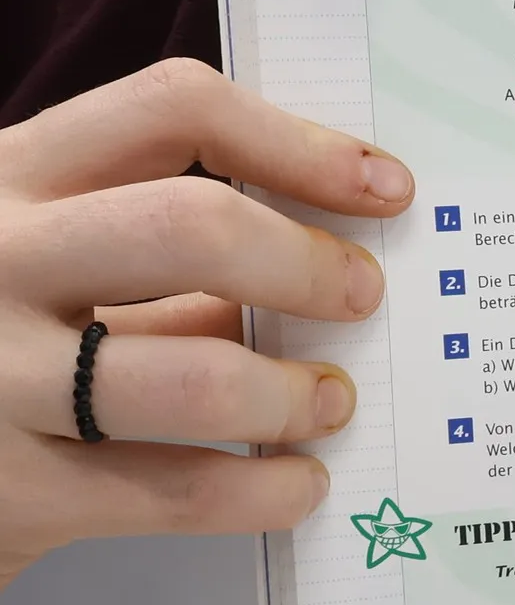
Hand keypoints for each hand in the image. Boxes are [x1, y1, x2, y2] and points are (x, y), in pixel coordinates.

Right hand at [0, 59, 414, 589]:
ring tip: (328, 405)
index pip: (174, 113)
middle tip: (363, 299)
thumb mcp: (52, 267)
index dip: (301, 147)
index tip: (387, 189)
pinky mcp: (16, 491)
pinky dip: (266, 489)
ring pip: (199, 378)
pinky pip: (181, 489)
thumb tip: (330, 259)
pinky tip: (296, 482)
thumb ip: (160, 258)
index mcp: (12, 177)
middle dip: (307, 267)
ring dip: (293, 396)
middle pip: (193, 228)